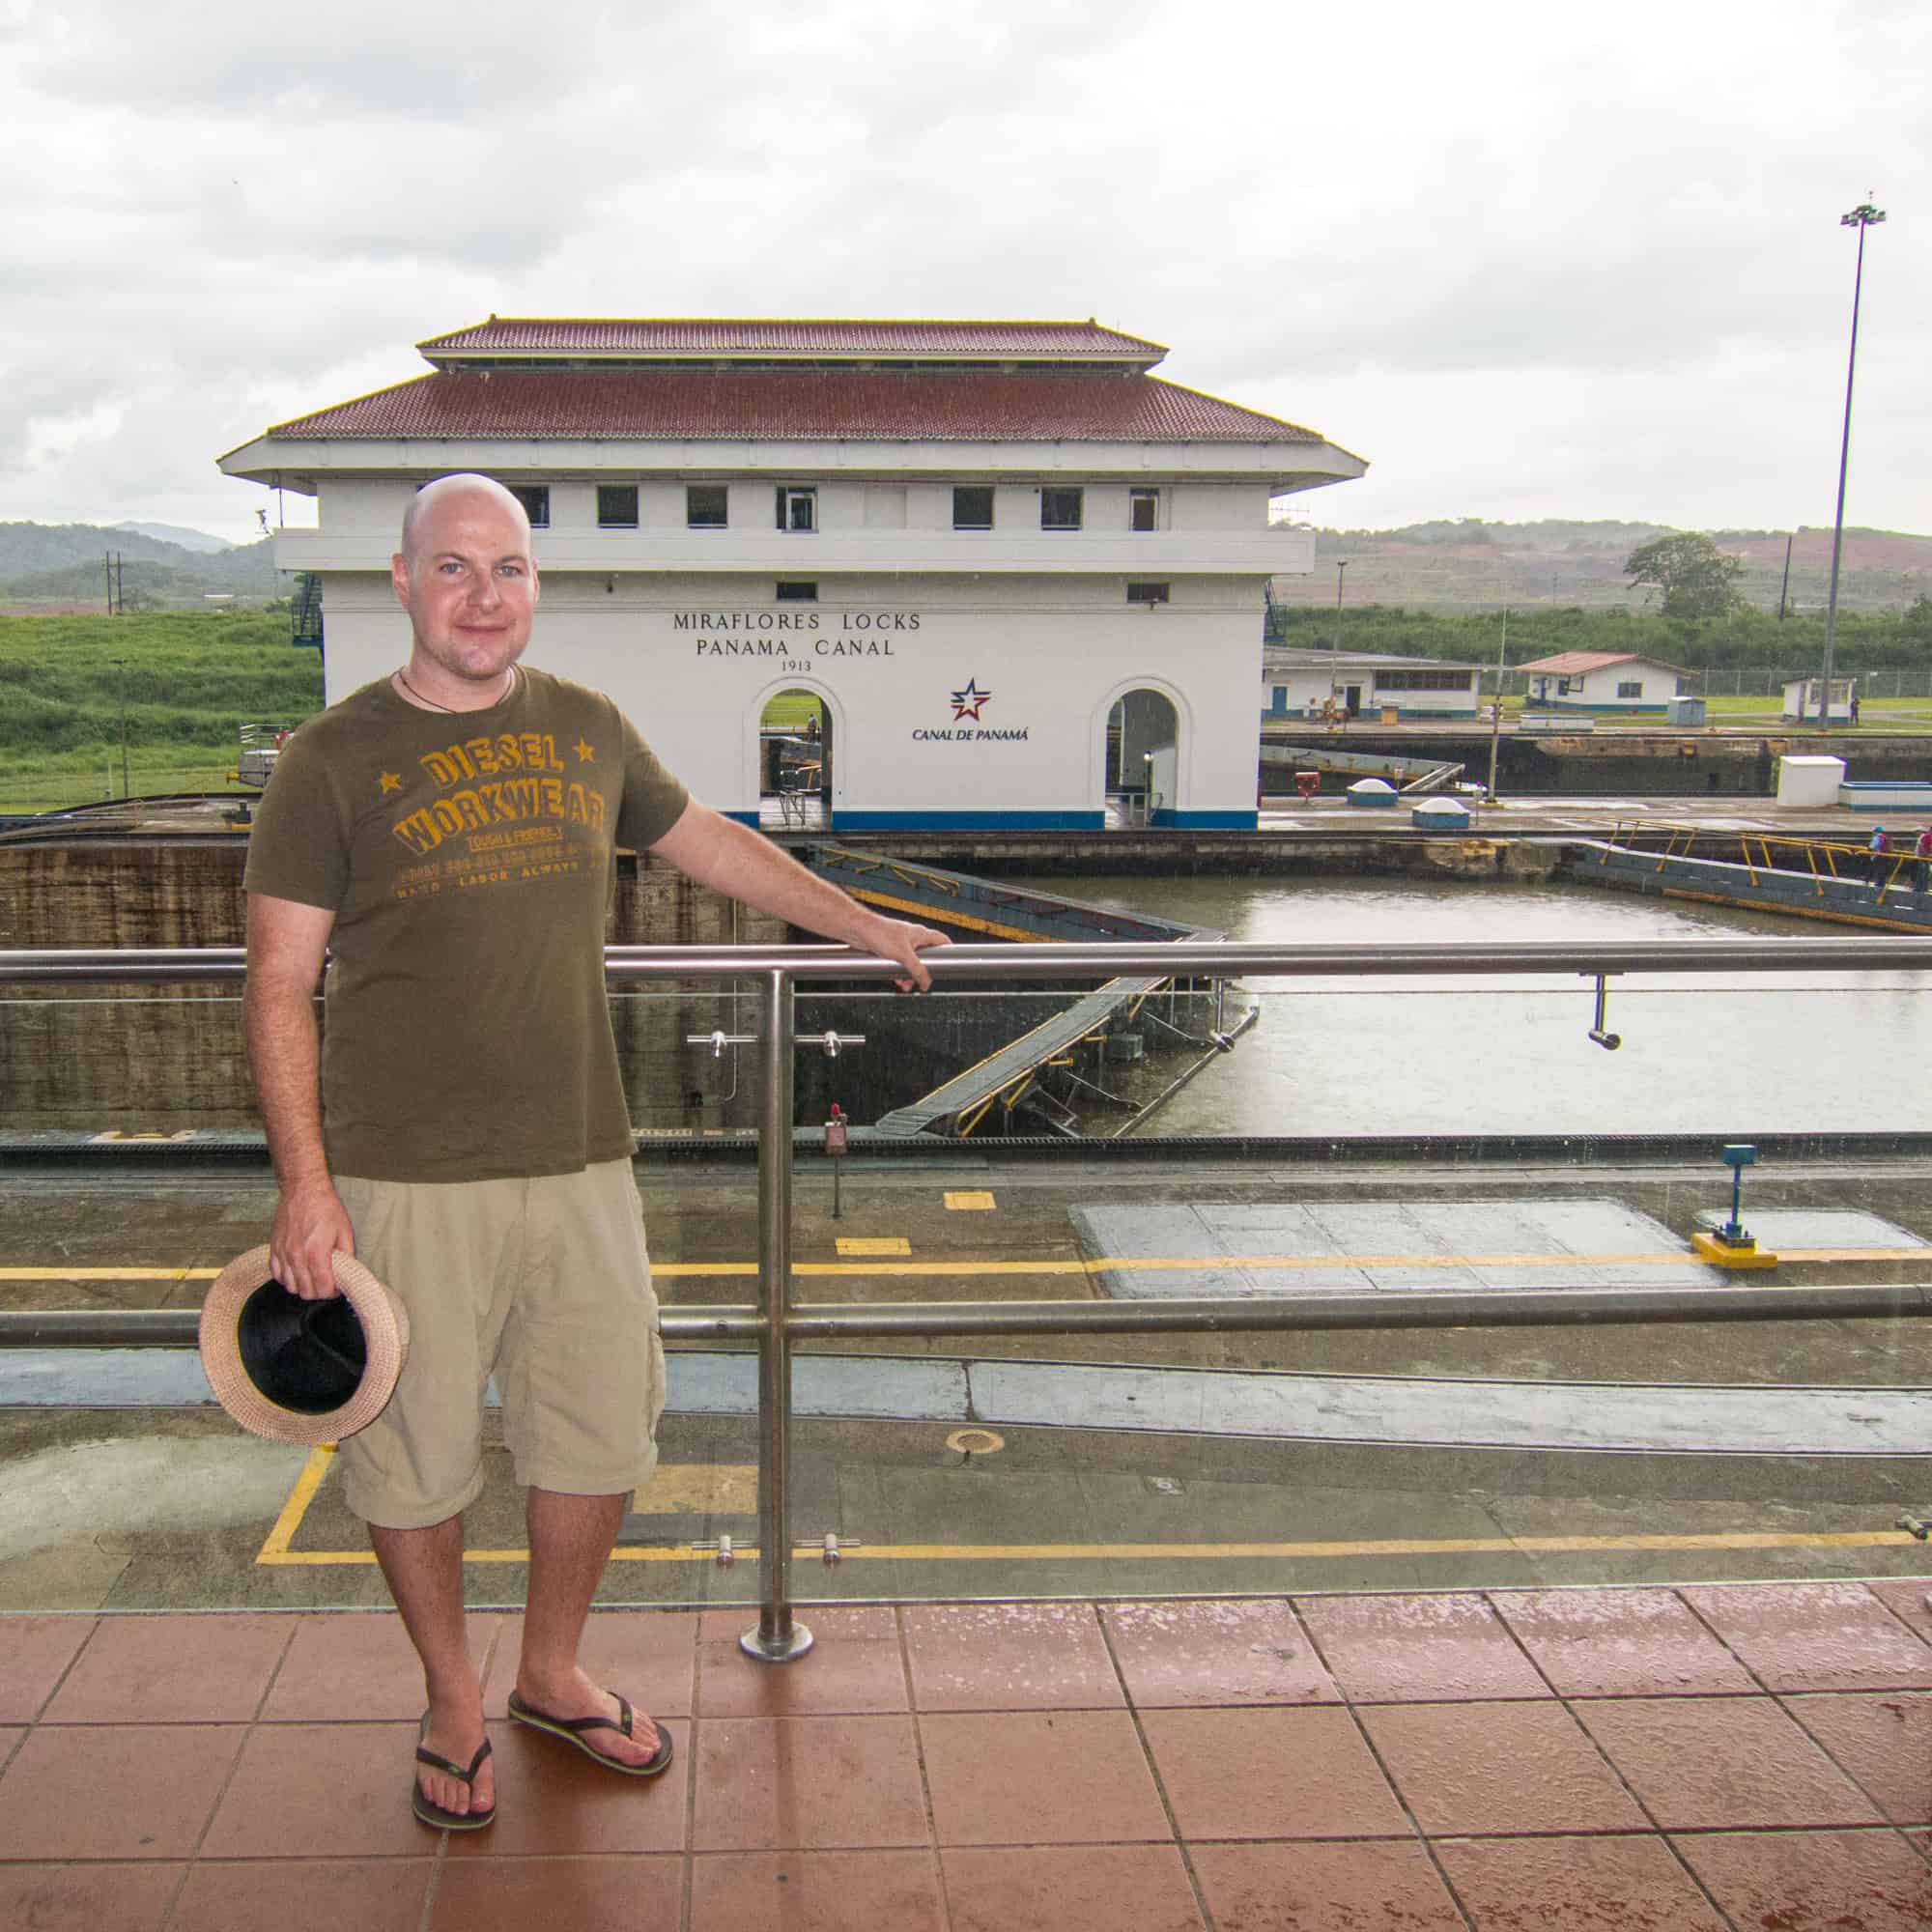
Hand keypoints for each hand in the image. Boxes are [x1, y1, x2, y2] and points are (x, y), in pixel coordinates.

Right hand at [268, 1179, 355, 1299]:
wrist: (303, 1190)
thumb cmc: (325, 1207)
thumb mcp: (345, 1231)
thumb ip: (346, 1256)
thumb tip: (346, 1273)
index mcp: (317, 1253)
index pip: (323, 1289)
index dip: (332, 1292)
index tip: (337, 1287)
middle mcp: (297, 1257)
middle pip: (305, 1292)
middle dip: (318, 1292)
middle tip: (326, 1283)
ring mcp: (283, 1254)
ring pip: (290, 1287)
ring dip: (302, 1287)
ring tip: (312, 1277)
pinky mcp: (274, 1249)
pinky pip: (276, 1274)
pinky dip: (286, 1278)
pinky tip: (296, 1272)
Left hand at [863, 914, 949, 992]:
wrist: (858, 929)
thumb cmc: (880, 933)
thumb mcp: (904, 955)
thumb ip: (917, 970)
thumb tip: (927, 983)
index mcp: (920, 934)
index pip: (941, 940)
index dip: (949, 949)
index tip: (953, 960)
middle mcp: (911, 938)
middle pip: (925, 956)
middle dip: (924, 970)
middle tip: (925, 980)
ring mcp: (899, 943)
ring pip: (911, 962)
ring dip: (910, 975)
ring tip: (908, 985)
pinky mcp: (888, 949)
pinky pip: (898, 964)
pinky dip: (899, 973)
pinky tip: (896, 980)